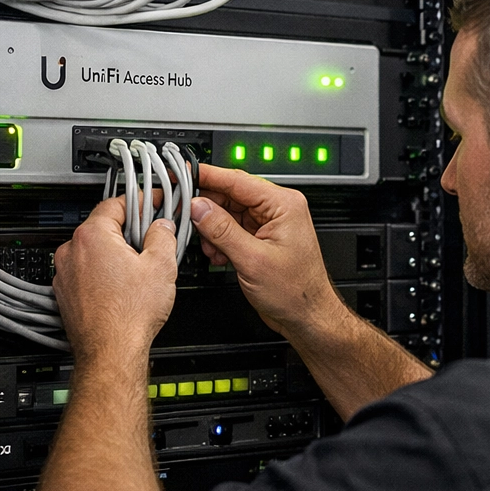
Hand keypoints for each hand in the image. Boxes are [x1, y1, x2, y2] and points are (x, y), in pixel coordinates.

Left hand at [52, 198, 178, 365]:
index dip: (141, 201)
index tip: (153, 203)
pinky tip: (122, 287)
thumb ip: (163, 237)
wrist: (110, 351)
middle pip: (104, 227)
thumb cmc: (129, 315)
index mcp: (92, 236)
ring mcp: (65, 273)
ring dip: (114, 253)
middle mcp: (71, 251)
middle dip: (129, 231)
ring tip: (138, 270)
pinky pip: (86, 272)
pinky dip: (102, 273)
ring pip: (94, 251)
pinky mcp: (65, 293)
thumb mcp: (161, 267)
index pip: (116, 203)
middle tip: (152, 240)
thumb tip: (162, 227)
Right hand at [190, 165, 343, 342]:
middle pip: (230, 195)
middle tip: (183, 215)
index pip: (237, 180)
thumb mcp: (252, 259)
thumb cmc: (296, 292)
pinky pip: (232, 229)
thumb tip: (198, 207)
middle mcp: (278, 210)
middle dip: (206, 208)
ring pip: (227, 213)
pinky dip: (219, 240)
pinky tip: (218, 254)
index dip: (207, 176)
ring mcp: (269, 224)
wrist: (307, 317)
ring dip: (212, 229)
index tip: (183, 174)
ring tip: (209, 246)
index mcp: (284, 205)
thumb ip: (222, 230)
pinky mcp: (261, 239)